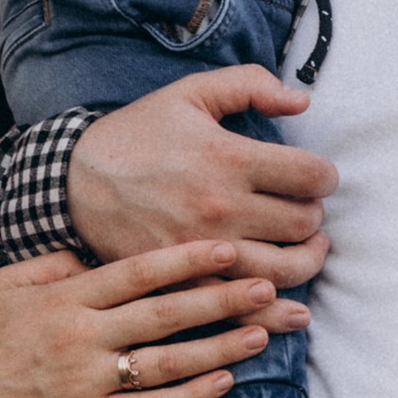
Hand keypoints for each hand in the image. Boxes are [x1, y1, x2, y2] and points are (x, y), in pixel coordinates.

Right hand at [0, 241, 304, 397]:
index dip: (184, 260)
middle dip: (220, 300)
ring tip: (261, 333)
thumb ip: (58, 262)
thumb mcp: (11, 284)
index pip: (135, 272)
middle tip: (267, 287)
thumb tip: (102, 254)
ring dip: (218, 347)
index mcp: (66, 298)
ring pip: (167, 363)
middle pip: (163, 315)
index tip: (227, 249)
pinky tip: (225, 382)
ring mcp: (90, 382)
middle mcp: (82, 338)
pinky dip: (191, 396)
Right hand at [67, 68, 335, 286]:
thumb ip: (250, 85)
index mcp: (227, 158)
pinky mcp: (184, 283)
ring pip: (284, 272)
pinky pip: (243, 307)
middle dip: (314, 217)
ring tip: (305, 250)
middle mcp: (220, 208)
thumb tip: (302, 103)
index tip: (317, 179)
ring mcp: (203, 251)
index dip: (325, 178)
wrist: (73, 183)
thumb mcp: (189, 94)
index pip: (311, 177)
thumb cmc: (136, 135)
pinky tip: (288, 306)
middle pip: (303, 225)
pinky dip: (274, 311)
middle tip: (307, 213)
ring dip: (307, 261)